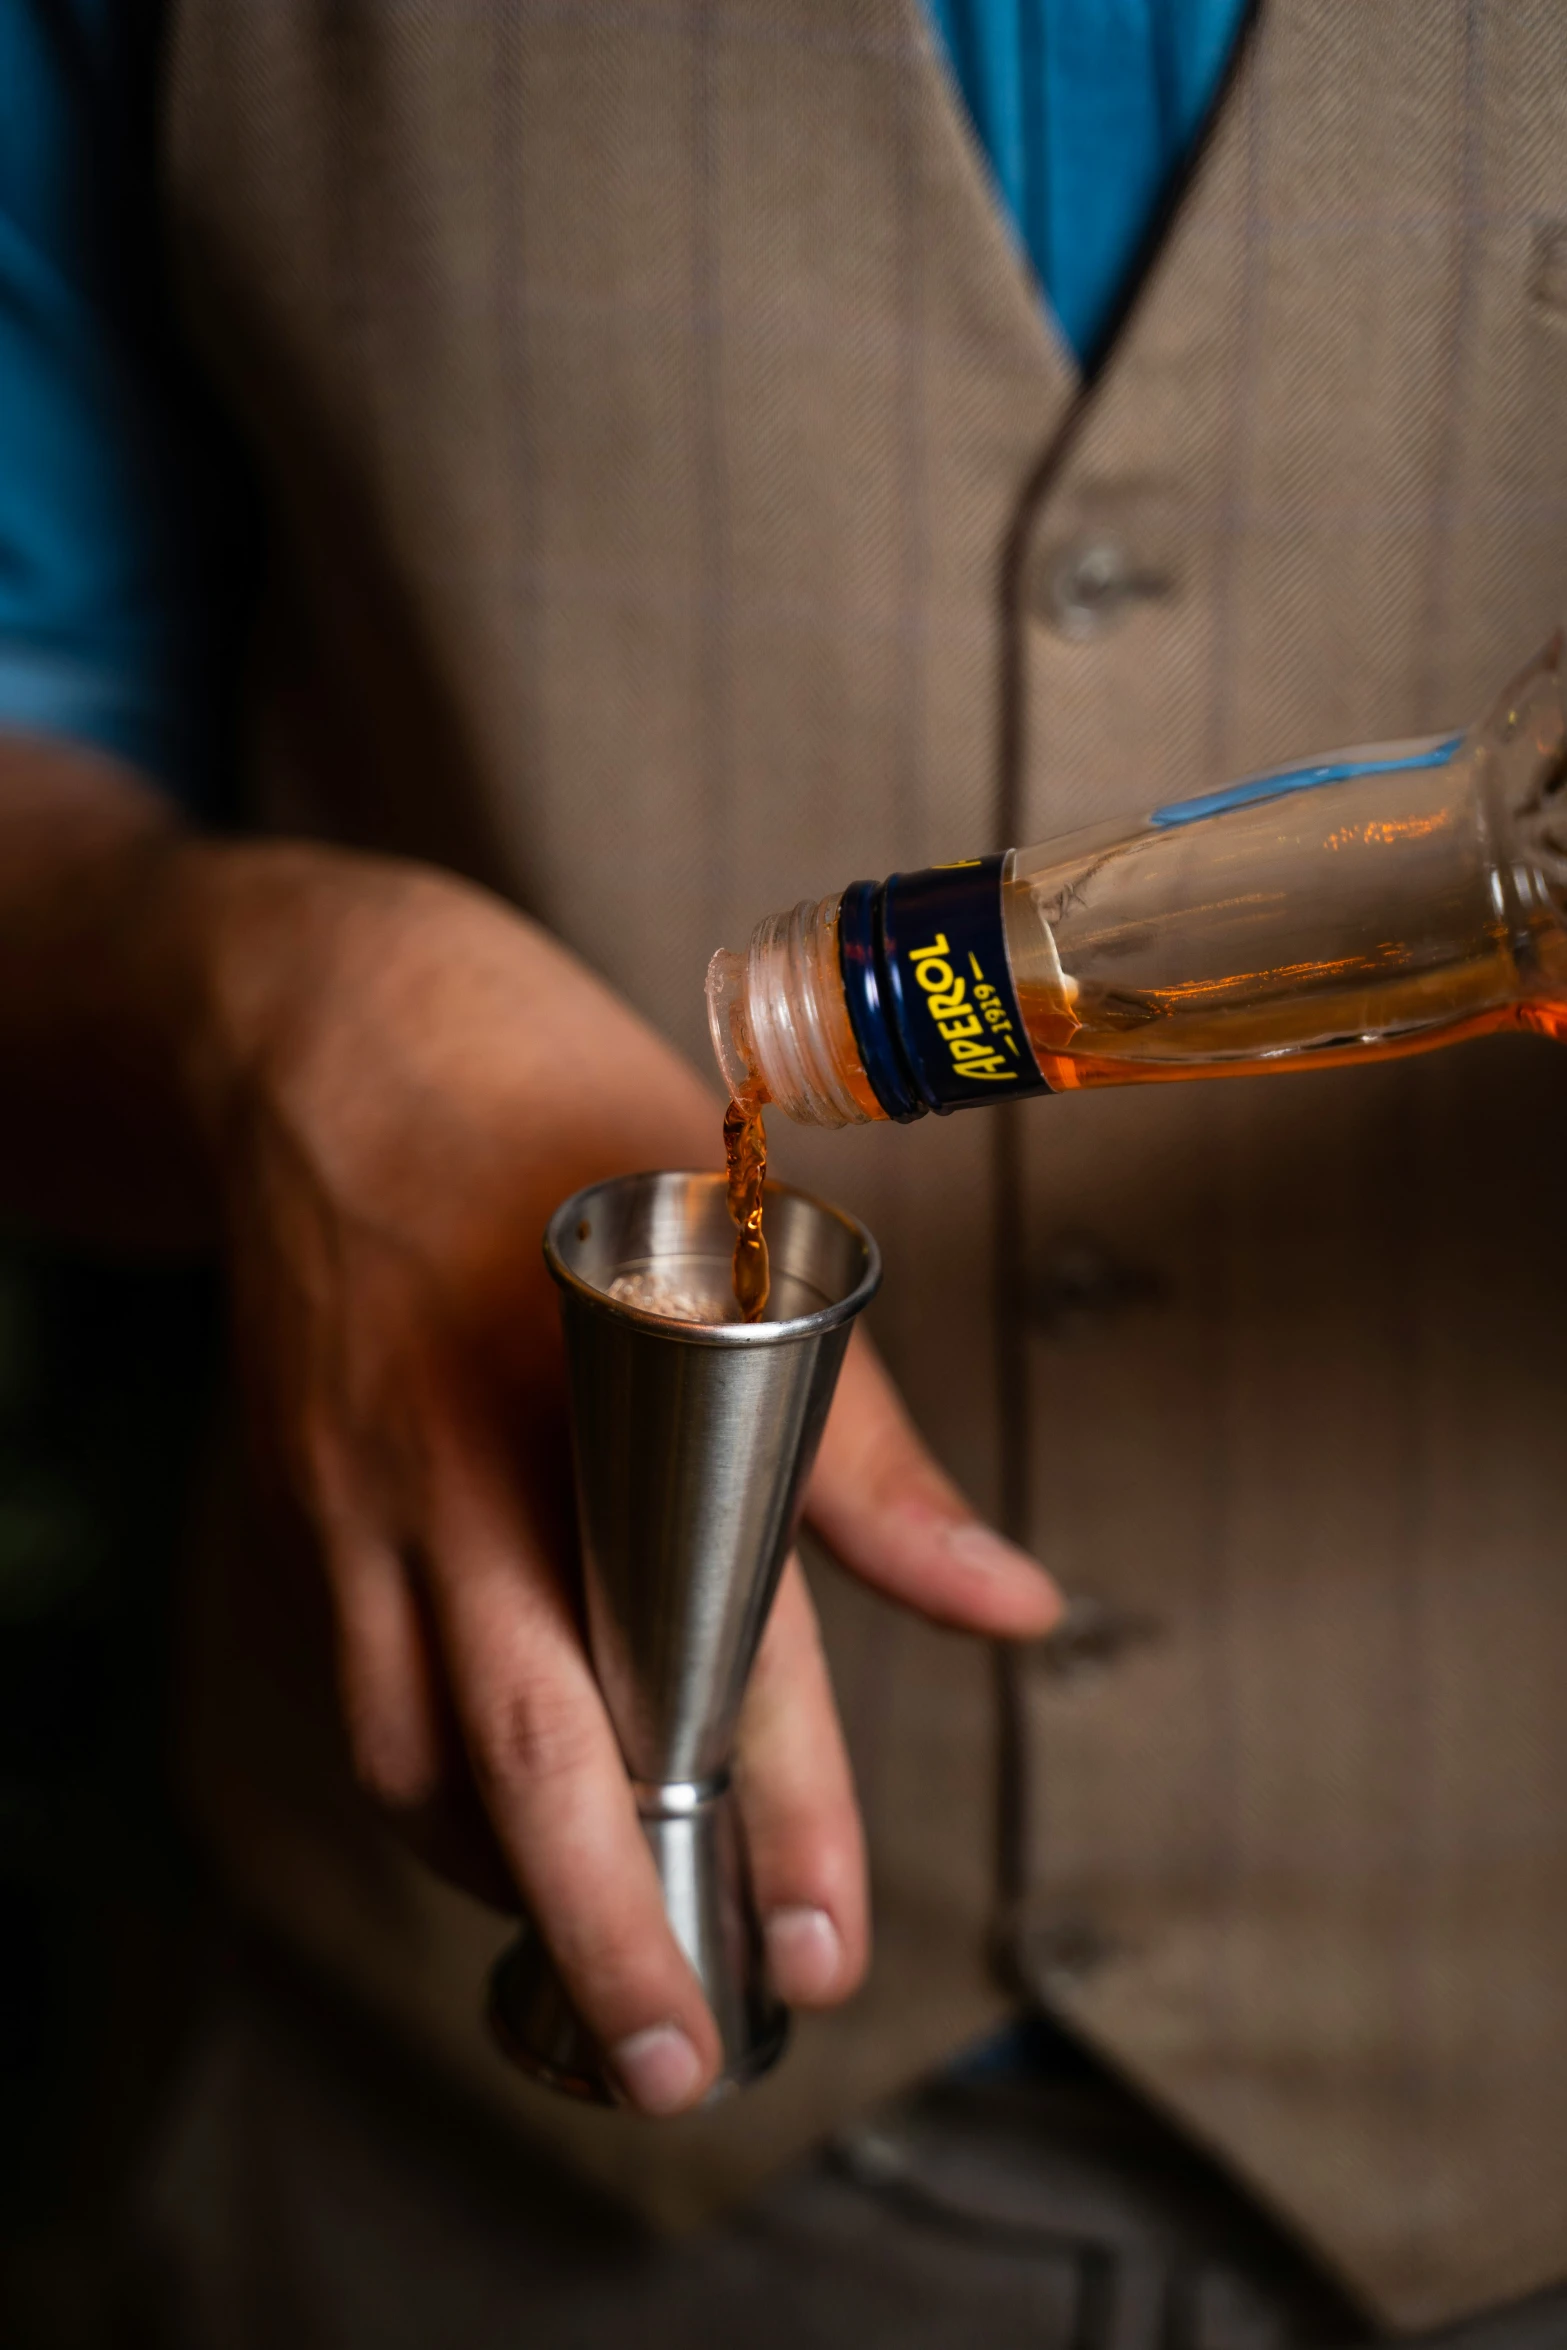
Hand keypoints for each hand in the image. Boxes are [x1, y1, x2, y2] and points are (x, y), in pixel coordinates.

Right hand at [167, 841, 1062, 2114]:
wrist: (327, 1035)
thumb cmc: (552, 1108)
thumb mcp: (741, 1226)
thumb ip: (864, 1437)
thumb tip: (1011, 1604)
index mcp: (594, 1386)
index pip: (711, 1633)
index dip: (786, 1797)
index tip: (833, 1936)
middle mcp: (457, 1468)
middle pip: (527, 1751)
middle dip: (614, 1924)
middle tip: (687, 2056)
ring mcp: (353, 1499)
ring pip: (417, 1753)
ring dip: (517, 1874)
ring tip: (619, 1950)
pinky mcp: (297, 1511)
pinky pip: (357, 1698)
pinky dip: (433, 1790)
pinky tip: (507, 1816)